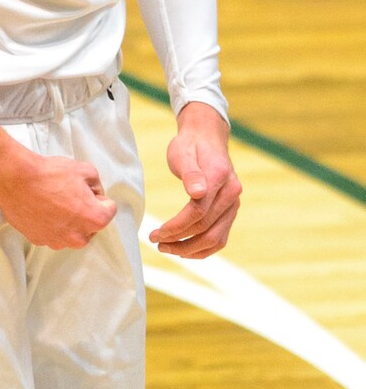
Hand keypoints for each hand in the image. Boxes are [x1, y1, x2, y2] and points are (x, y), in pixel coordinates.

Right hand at [0, 149, 116, 249]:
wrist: (16, 180)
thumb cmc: (50, 174)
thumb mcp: (85, 169)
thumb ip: (97, 185)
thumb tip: (94, 193)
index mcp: (95, 219)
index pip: (109, 210)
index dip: (98, 197)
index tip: (85, 190)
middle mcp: (78, 237)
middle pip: (91, 226)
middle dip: (85, 212)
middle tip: (69, 195)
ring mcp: (57, 241)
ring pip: (71, 233)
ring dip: (67, 221)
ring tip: (53, 202)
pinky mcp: (39, 240)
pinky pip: (52, 234)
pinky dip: (50, 224)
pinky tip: (42, 208)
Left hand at [150, 102, 240, 258]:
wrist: (206, 138)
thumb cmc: (190, 145)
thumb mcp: (182, 153)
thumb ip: (190, 173)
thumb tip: (197, 193)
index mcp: (220, 177)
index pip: (198, 212)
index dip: (175, 227)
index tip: (155, 234)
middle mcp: (232, 193)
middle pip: (206, 229)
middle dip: (179, 241)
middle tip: (157, 243)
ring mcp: (233, 204)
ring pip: (215, 239)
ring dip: (190, 250)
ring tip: (167, 249)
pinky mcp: (230, 212)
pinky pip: (220, 238)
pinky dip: (202, 249)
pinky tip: (183, 250)